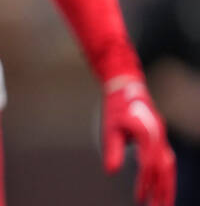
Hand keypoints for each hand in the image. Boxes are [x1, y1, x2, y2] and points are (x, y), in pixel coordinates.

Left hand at [102, 76, 174, 205]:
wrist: (126, 86)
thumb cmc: (115, 107)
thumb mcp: (110, 127)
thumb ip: (113, 150)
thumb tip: (110, 172)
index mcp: (148, 133)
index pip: (148, 165)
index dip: (145, 183)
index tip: (139, 199)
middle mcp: (159, 136)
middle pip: (165, 169)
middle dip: (163, 191)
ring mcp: (162, 137)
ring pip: (169, 167)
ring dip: (167, 186)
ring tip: (163, 203)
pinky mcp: (160, 138)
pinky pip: (166, 160)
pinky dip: (165, 175)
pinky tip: (162, 187)